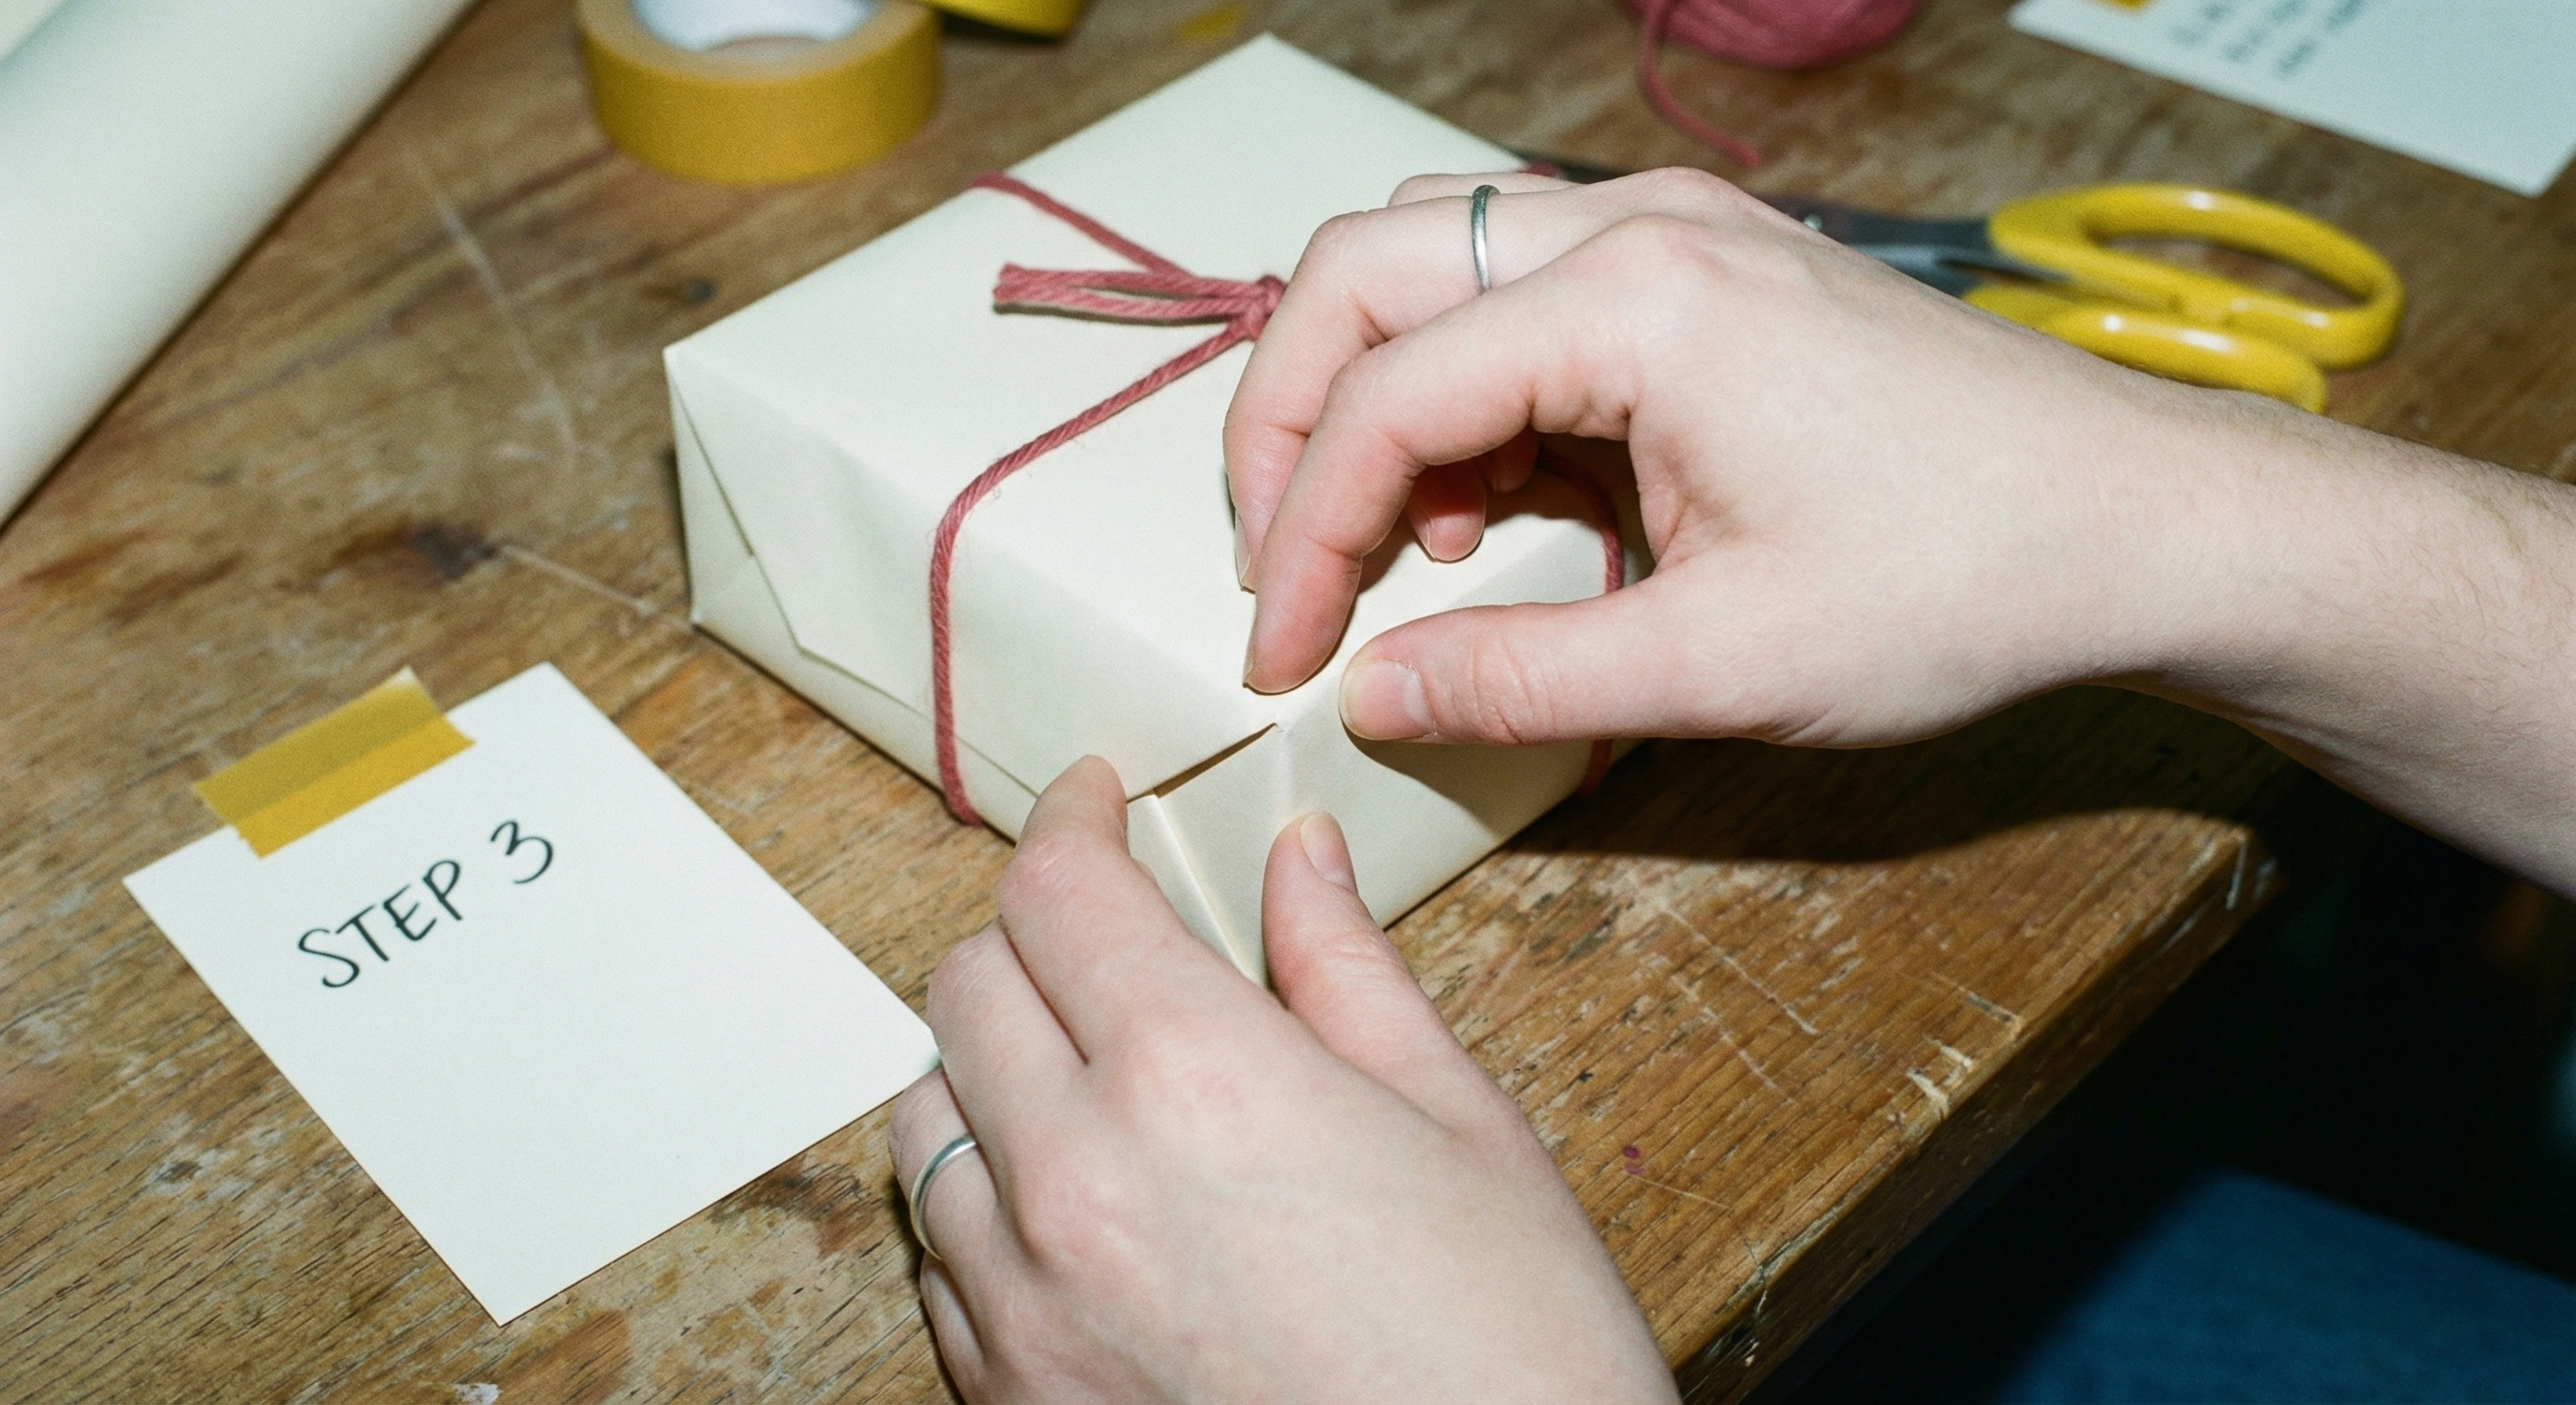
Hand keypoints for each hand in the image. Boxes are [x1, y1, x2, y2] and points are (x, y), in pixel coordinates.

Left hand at [888, 757, 1675, 1403]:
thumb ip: (1347, 970)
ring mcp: (1026, 1305)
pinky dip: (986, 1206)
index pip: (1057, 891)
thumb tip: (1299, 858)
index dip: (1071, 818)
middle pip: (965, 987)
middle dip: (1028, 931)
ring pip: (925, 1123)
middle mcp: (1075, 1182)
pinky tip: (1080, 1207)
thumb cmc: (1512, 1356)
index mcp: (1195, 1078)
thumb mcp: (1461, 1123)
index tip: (1095, 802)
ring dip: (987, 1068)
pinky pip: (942, 1262)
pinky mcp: (1011, 1401)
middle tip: (1104, 931)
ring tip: (1083, 1071)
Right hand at [1225, 166, 2234, 745]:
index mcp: (1633, 301)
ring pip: (1434, 259)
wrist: (2137, 524)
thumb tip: (1365, 696)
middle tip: (1285, 564)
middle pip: (1366, 270)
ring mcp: (1678, 230)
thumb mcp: (1723, 664)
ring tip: (1409, 540)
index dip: (1300, 535)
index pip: (1381, 398)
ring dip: (1381, 388)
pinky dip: (1473, 386)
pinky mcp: (1709, 267)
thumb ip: (1516, 676)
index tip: (1282, 653)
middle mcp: (1638, 226)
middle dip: (1292, 420)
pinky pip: (1524, 289)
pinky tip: (1511, 502)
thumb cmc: (1963, 579)